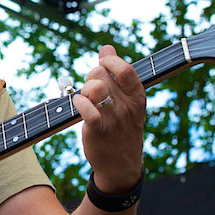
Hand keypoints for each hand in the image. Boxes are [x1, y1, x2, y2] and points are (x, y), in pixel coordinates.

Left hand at [74, 45, 145, 193]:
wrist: (121, 166)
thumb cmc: (121, 129)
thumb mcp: (127, 102)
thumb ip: (116, 74)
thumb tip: (106, 47)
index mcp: (137, 98)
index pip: (125, 70)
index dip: (110, 61)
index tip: (102, 66)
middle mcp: (127, 107)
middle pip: (102, 75)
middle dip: (91, 76)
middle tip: (90, 88)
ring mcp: (114, 119)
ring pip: (95, 88)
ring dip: (84, 88)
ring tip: (84, 97)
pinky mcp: (98, 131)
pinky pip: (88, 110)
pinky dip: (79, 103)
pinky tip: (78, 104)